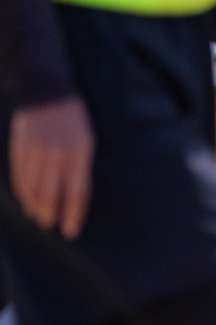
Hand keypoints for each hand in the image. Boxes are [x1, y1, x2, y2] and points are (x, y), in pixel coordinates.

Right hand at [10, 97, 94, 238]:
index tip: (71, 231)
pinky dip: (22, 193)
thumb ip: (80, 168)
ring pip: (32, 189)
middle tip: (49, 226)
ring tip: (37, 217)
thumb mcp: (86, 142)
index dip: (73, 215)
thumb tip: (75, 199)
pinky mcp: (20, 149)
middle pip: (50, 195)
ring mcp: (35, 152)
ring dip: (34, 207)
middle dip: (50, 215)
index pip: (76, 193)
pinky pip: (20, 177)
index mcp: (79, 153)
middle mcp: (56, 154)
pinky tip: (26, 201)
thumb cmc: (74, 122)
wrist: (48, 93)